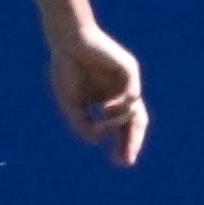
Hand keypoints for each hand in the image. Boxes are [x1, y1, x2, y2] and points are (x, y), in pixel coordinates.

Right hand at [49, 25, 147, 164]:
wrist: (67, 42)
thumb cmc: (67, 70)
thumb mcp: (72, 106)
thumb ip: (84, 126)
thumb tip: (99, 141)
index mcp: (109, 102)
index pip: (122, 129)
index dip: (123, 146)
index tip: (120, 163)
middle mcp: (121, 94)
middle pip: (135, 124)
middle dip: (132, 143)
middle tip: (126, 161)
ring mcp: (127, 82)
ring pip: (136, 112)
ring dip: (121, 123)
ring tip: (106, 124)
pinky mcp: (129, 69)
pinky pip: (132, 94)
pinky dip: (120, 106)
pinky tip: (105, 108)